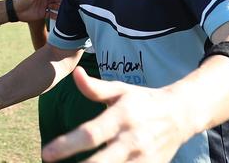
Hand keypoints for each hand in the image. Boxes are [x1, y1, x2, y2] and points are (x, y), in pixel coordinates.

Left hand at [42, 67, 184, 161]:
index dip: (67, 145)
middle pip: (102, 161)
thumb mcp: (121, 90)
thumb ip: (96, 88)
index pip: (91, 134)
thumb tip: (76, 74)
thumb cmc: (143, 101)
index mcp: (122, 117)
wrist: (182, 114)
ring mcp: (144, 158)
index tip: (46, 154)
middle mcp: (132, 139)